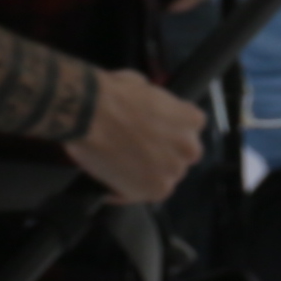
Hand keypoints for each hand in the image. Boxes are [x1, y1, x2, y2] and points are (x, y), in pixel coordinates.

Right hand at [70, 69, 207, 204]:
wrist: (89, 115)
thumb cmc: (111, 94)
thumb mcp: (142, 85)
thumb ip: (153, 102)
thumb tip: (144, 104)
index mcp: (192, 119)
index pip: (189, 130)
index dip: (168, 132)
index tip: (152, 133)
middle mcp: (190, 147)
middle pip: (181, 156)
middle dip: (163, 154)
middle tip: (136, 151)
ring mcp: (174, 171)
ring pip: (165, 177)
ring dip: (147, 174)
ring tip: (121, 169)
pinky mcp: (155, 190)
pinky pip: (143, 195)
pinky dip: (127, 192)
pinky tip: (111, 184)